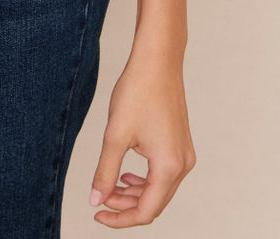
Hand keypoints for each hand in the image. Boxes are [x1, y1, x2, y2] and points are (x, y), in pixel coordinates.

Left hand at [89, 52, 194, 226]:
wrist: (158, 60)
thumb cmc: (138, 92)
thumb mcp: (116, 135)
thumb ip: (105, 172)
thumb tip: (95, 200)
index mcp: (168, 167)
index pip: (145, 211)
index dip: (120, 218)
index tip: (97, 214)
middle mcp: (182, 165)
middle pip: (154, 203)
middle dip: (125, 205)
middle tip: (100, 198)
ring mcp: (184, 154)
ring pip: (159, 189)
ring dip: (134, 193)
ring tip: (110, 185)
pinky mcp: (181, 144)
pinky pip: (163, 173)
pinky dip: (144, 179)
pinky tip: (127, 172)